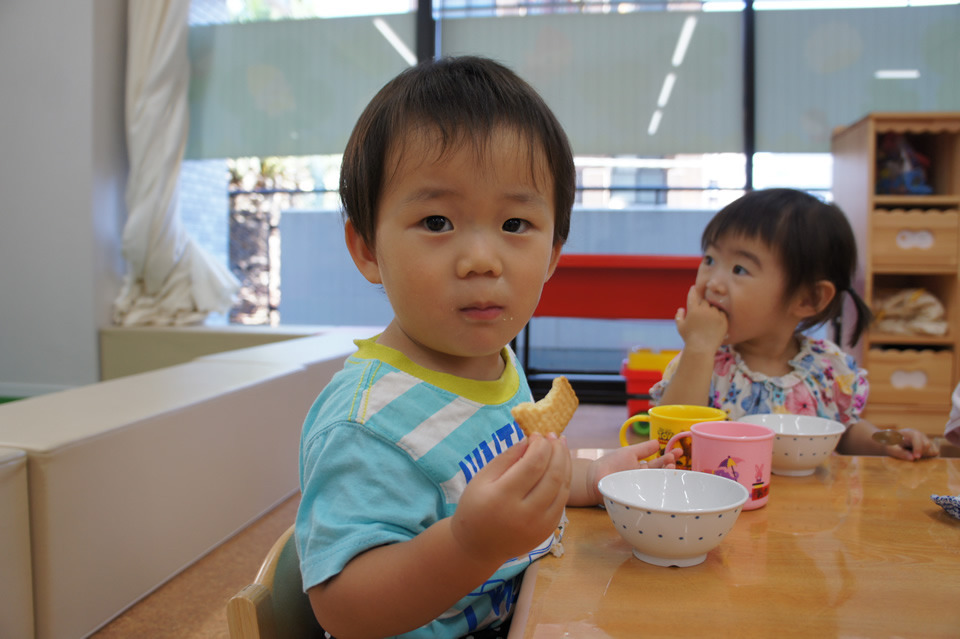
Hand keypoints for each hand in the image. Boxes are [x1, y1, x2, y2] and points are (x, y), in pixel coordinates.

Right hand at [451, 434, 570, 562]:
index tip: (536, 435)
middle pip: (553, 475)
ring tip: (561, 446)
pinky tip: (560, 468)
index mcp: (503, 497)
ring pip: (562, 488)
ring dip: (565, 463)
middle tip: (553, 436)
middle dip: (557, 450)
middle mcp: (524, 513)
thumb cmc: (475, 507)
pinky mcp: (547, 531)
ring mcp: (539, 525)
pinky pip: (562, 501)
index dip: (540, 445)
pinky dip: (564, 481)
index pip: (533, 465)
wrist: (477, 547)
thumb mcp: (481, 479)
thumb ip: (506, 458)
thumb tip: (529, 441)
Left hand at [583, 441, 678, 504]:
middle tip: (673, 460)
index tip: (679, 451)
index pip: (659, 463)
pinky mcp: (636, 498)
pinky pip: (649, 497)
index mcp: (643, 468)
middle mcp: (644, 479)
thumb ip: (643, 448)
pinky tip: (661, 487)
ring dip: (664, 477)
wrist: (594, 478)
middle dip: (669, 467)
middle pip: (660, 474)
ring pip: (657, 485)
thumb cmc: (610, 464)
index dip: (669, 457)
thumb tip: (658, 441)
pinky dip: (656, 492)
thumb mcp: (629, 453)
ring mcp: (641, 489)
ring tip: (670, 468)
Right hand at [675, 285, 727, 352]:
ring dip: (711, 311)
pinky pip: (722, 313)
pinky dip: (719, 316)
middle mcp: (705, 310)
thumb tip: (681, 309)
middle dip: (702, 305)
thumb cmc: (689, 339)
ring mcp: (715, 315)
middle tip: (701, 314)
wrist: (702, 349)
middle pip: (705, 301)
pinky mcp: (724, 320)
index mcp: (693, 310)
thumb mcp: (680, 327)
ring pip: (714, 307)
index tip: (694, 288)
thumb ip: (679, 316)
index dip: (693, 290)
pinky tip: (715, 324)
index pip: (693, 294)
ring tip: (708, 322)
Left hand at [884, 428, 939, 460]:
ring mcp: (926, 439)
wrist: (891, 441)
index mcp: (909, 432)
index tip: (916, 457)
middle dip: (921, 453)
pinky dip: (929, 456)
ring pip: (933, 449)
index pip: (917, 438)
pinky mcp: (929, 445)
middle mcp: (920, 434)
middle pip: (926, 445)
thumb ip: (900, 452)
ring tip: (914, 455)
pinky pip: (935, 452)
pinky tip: (919, 455)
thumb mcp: (890, 448)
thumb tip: (913, 458)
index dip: (918, 448)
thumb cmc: (890, 444)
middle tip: (912, 457)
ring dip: (925, 455)